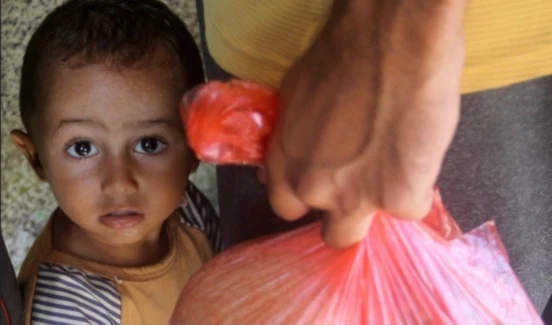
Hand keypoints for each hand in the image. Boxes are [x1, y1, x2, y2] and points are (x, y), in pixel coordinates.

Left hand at [264, 0, 466, 247]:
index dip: (310, 200)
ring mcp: (356, 198)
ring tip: (395, 174)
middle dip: (345, 215)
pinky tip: (419, 158)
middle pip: (329, 232)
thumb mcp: (296, 95)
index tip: (327, 187)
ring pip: (362, 231)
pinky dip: (417, 188)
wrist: (392, 41)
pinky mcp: (399, 198)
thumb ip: (293, 138)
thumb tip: (291, 161)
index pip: (287, 207)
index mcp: (286, 162)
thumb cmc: (343, 53)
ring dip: (377, 209)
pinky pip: (411, 208)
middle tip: (365, 185)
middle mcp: (313, 187)